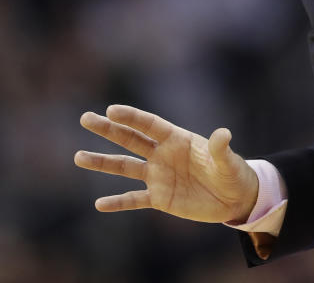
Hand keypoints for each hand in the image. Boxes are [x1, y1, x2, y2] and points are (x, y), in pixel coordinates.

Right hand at [74, 105, 258, 223]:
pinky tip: (99, 204)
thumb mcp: (228, 162)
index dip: (132, 117)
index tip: (111, 110)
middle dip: (108, 129)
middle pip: (130, 139)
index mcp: (177, 139)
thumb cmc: (233, 173)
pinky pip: (134, 199)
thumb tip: (223, 134)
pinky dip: (118, 202)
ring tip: (79, 157)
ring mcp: (159, 176)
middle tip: (86, 118)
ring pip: (125, 168)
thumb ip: (220, 149)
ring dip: (103, 163)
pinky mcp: (160, 198)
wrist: (234, 198)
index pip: (150, 125)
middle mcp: (163, 154)